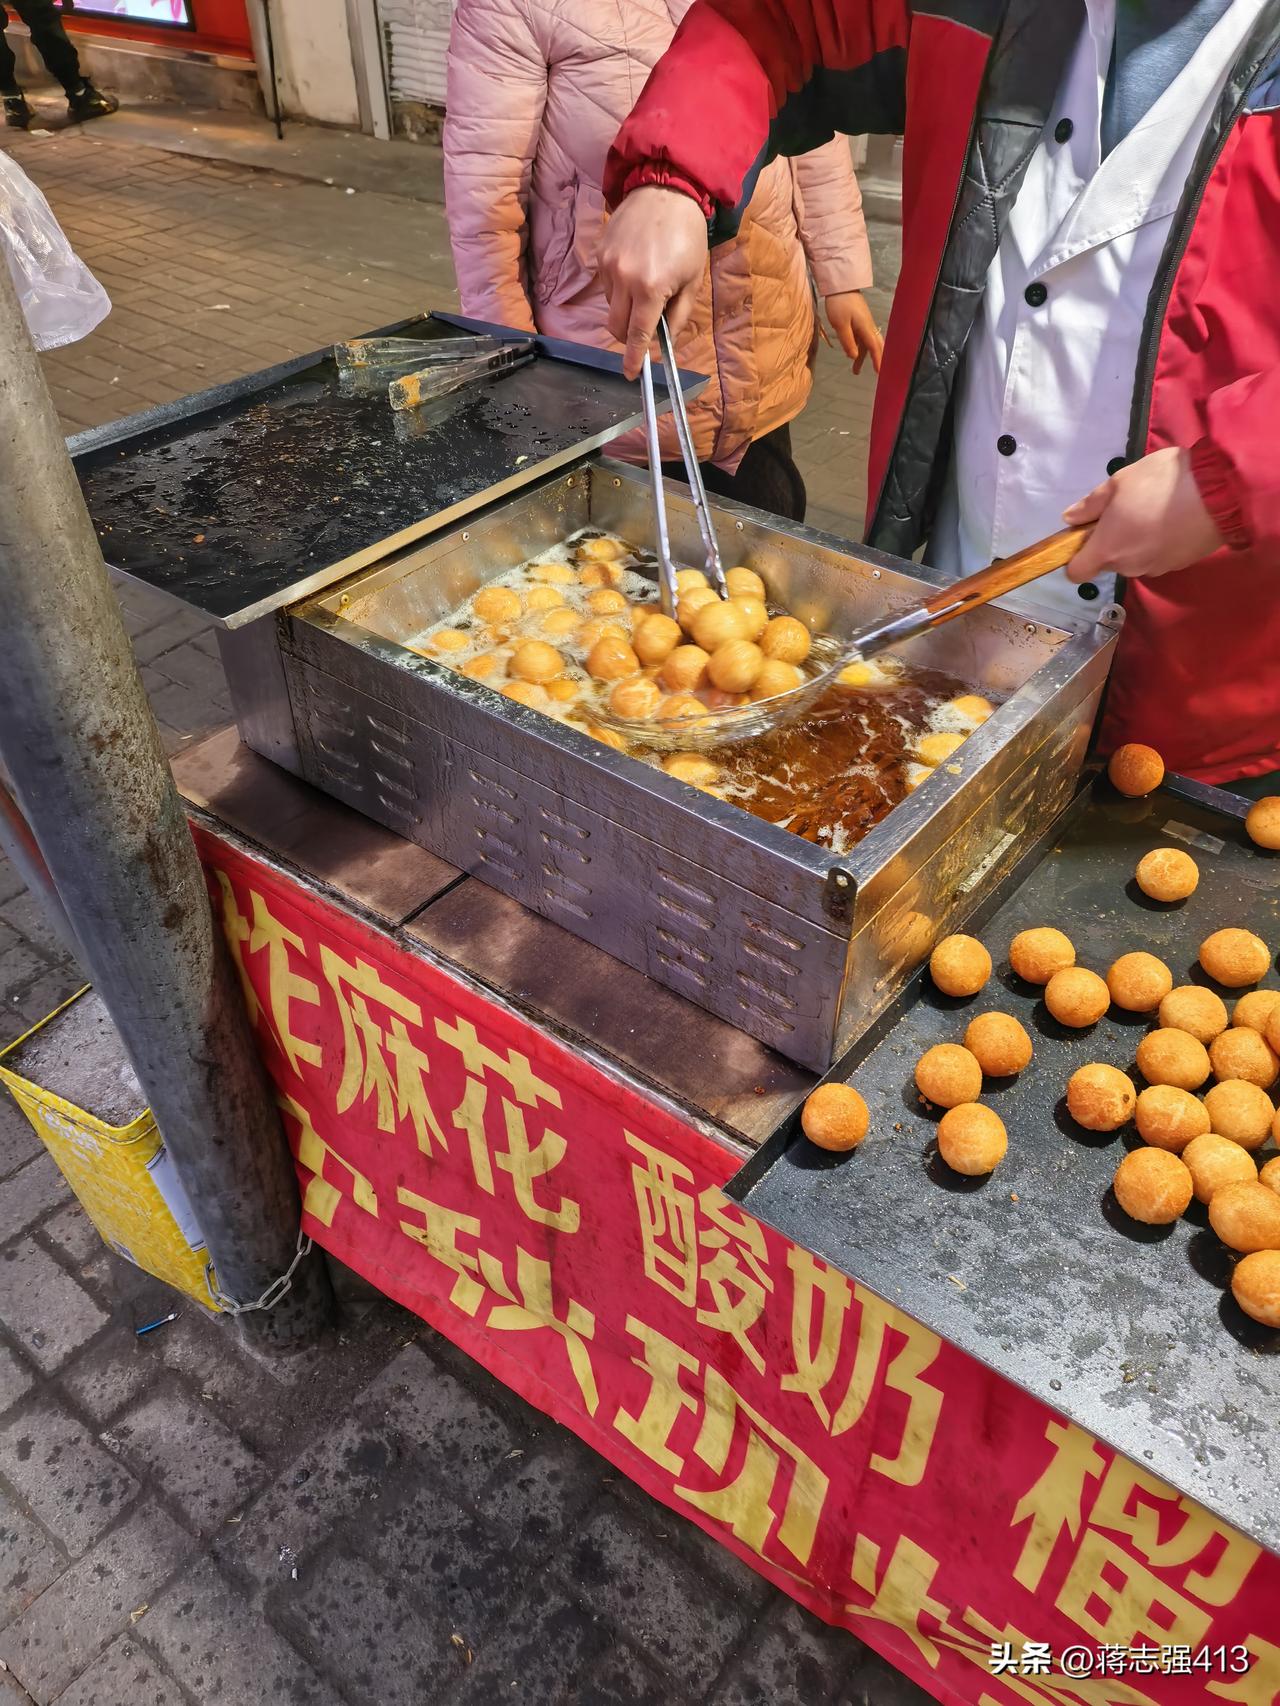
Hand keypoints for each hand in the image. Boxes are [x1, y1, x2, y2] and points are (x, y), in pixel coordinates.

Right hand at [599, 187, 708, 378]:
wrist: (666, 190)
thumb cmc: (687, 237)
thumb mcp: (693, 280)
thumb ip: (678, 315)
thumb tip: (664, 341)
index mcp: (651, 289)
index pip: (638, 335)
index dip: (634, 359)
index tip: (631, 374)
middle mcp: (624, 279)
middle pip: (617, 327)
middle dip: (629, 336)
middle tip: (645, 327)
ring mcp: (608, 266)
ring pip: (610, 307)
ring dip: (625, 309)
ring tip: (645, 286)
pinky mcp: (600, 254)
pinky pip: (605, 285)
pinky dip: (618, 288)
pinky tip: (634, 268)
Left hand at [825, 291, 882, 374]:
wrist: (841, 285)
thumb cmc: (839, 303)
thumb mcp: (840, 325)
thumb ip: (848, 341)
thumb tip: (854, 356)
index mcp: (865, 327)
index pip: (874, 347)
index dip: (877, 360)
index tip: (880, 372)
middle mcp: (868, 326)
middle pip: (874, 346)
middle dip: (874, 359)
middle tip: (874, 373)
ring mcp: (865, 323)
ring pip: (867, 343)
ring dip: (863, 356)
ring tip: (855, 371)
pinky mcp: (860, 320)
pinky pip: (862, 338)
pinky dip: (860, 348)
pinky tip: (853, 354)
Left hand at [1062, 447, 1224, 582]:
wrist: (1220, 490)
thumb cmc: (1161, 482)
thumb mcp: (1119, 482)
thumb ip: (1091, 505)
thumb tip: (1070, 519)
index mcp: (1108, 549)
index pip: (1077, 572)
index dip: (1076, 558)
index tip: (1086, 536)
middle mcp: (1129, 566)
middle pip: (1109, 562)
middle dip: (1112, 541)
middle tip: (1127, 509)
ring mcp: (1156, 568)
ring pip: (1135, 559)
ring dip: (1137, 541)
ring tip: (1155, 510)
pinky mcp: (1180, 565)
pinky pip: (1158, 557)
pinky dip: (1159, 543)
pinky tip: (1173, 519)